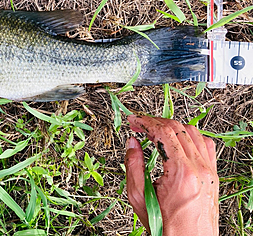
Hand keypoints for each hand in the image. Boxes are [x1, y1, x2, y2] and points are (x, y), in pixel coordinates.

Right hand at [125, 115, 218, 235]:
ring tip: (156, 131)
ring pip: (193, 132)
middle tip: (140, 124)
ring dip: (172, 126)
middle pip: (178, 128)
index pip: (164, 132)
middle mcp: (199, 169)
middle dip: (155, 122)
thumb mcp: (139, 196)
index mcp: (181, 172)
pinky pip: (205, 144)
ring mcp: (209, 171)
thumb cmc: (167, 226)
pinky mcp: (213, 175)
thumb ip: (133, 165)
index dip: (146, 122)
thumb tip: (132, 143)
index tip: (134, 121)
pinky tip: (178, 141)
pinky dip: (189, 136)